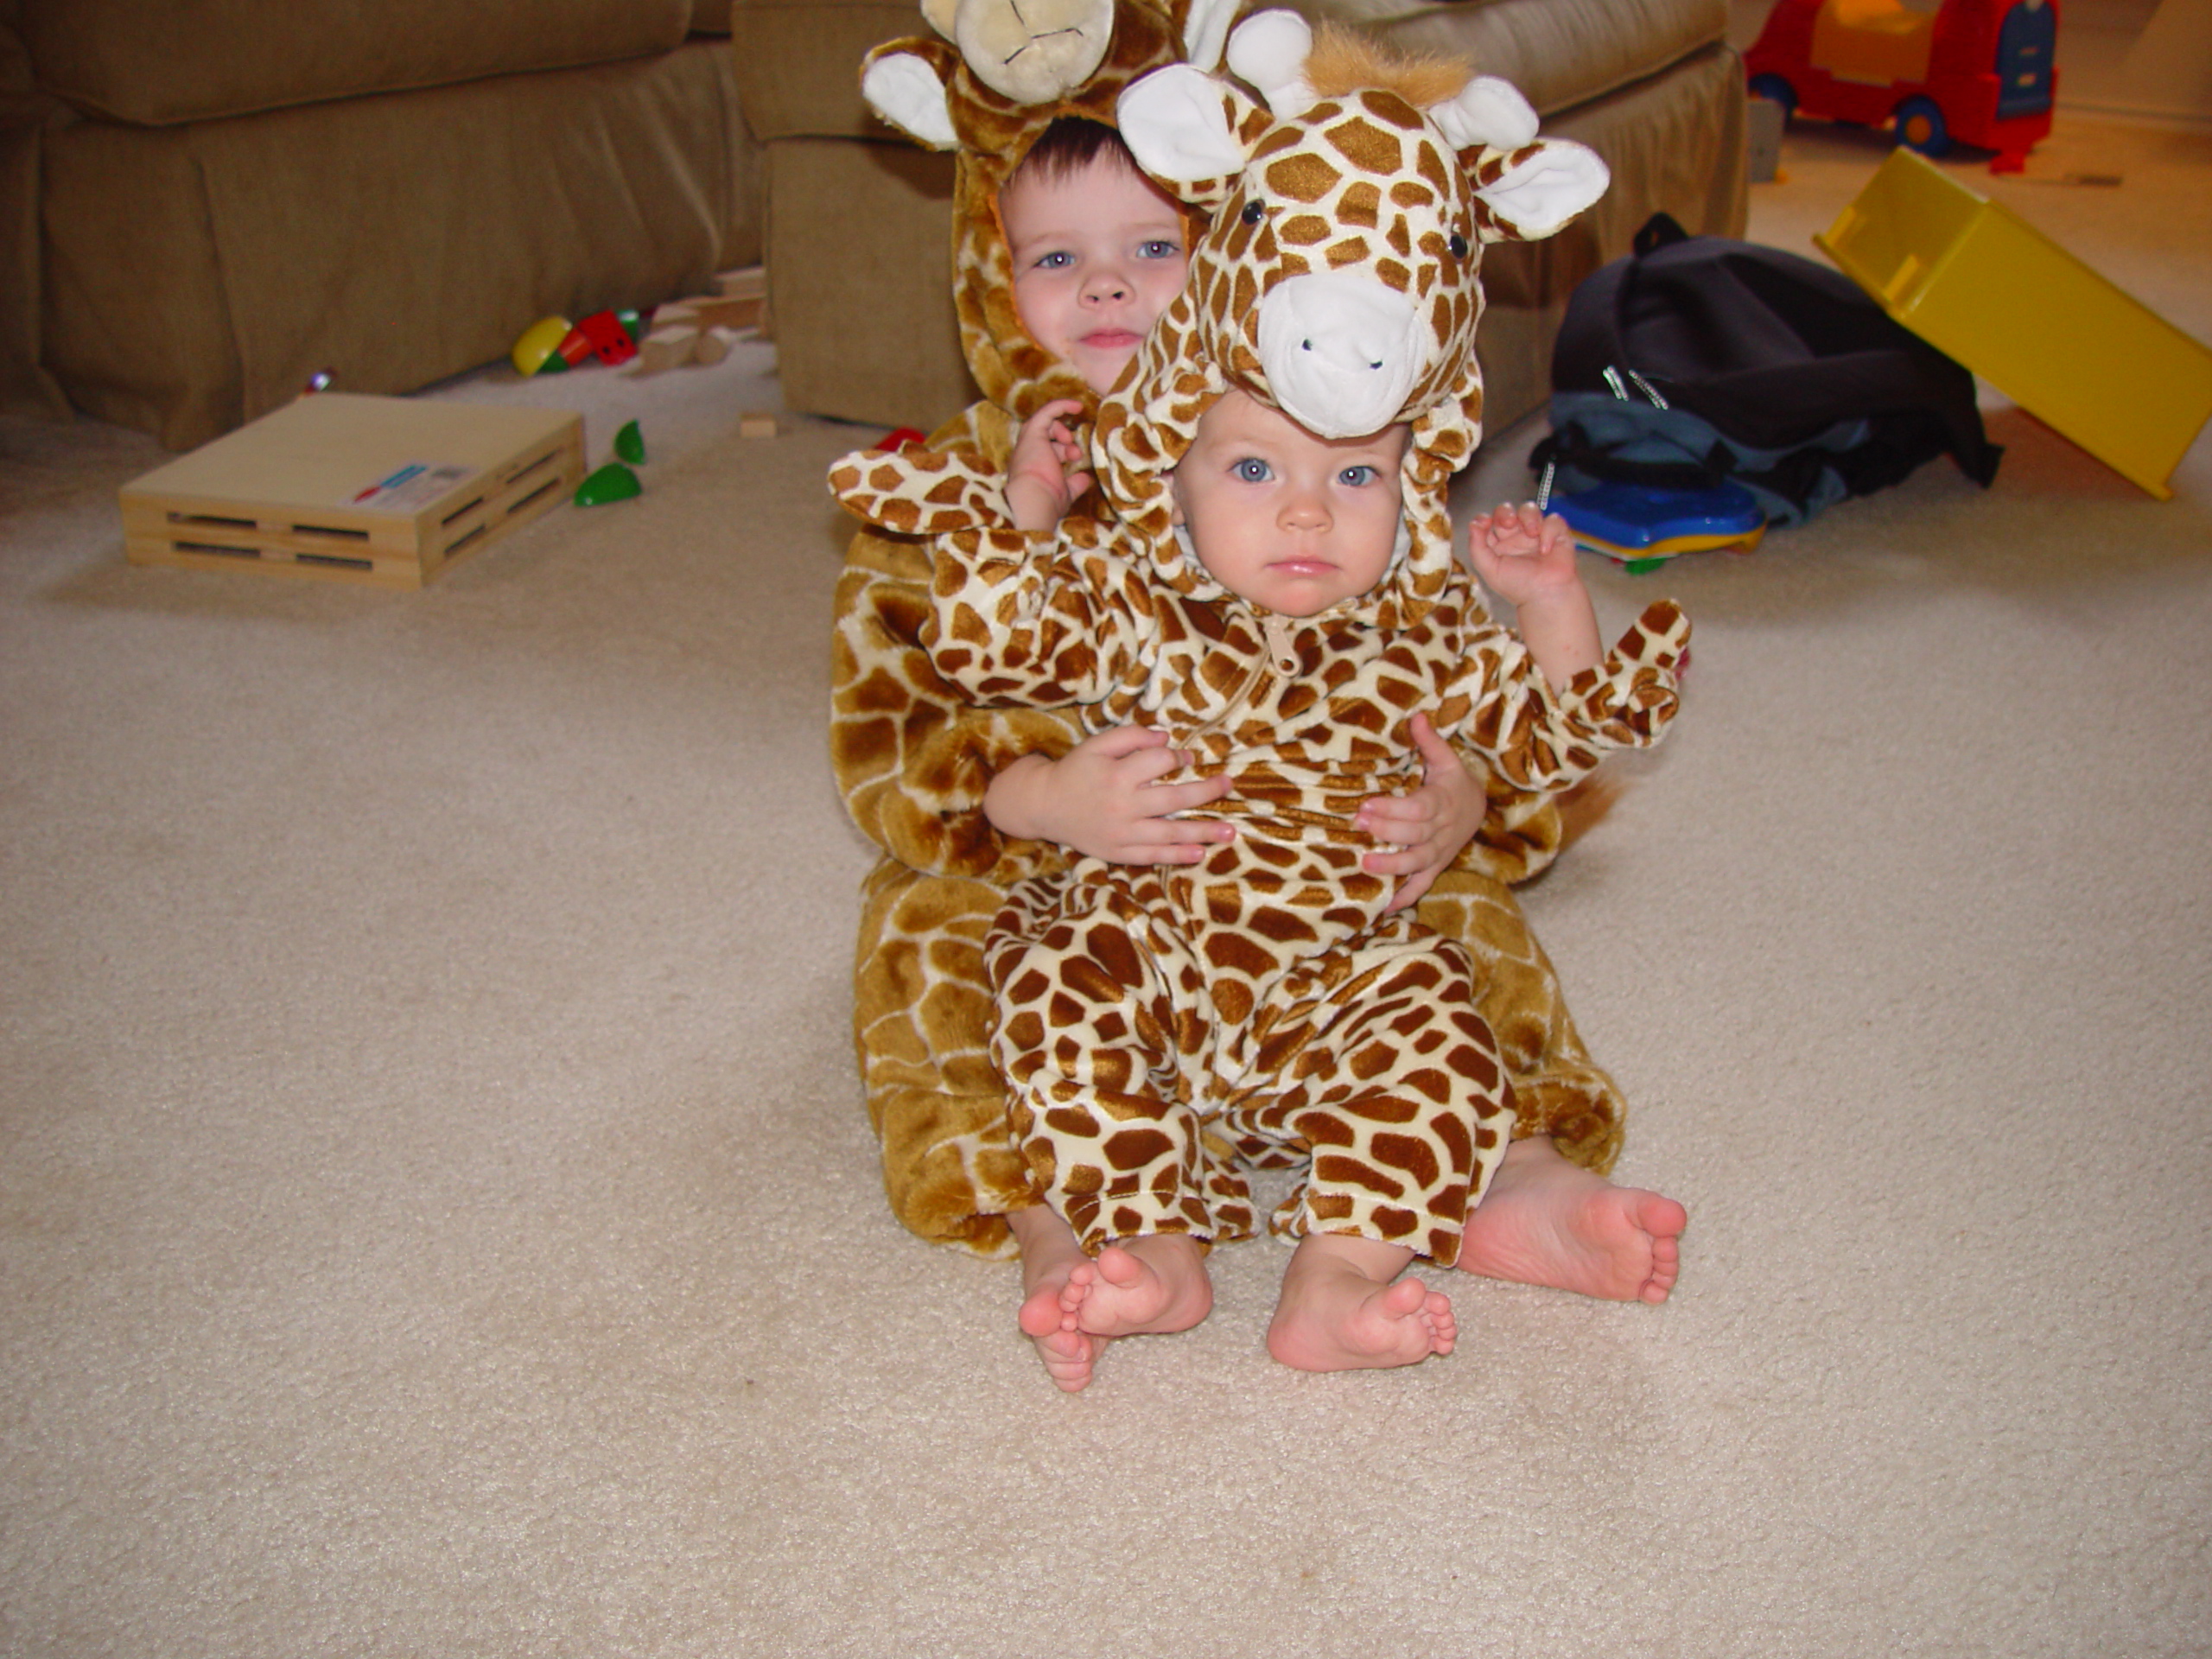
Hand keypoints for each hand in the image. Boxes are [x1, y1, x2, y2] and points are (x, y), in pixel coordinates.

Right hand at [984, 726, 1234, 864]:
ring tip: (1230, 832)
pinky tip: (1200, 853)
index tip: (1186, 757)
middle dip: (1206, 791)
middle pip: (1174, 798)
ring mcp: (1122, 832)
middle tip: (1229, 785)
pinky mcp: (1118, 852)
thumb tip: (1166, 738)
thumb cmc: (1075, 771)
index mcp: (1118, 774)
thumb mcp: (1097, 745)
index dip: (1178, 757)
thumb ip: (1130, 736)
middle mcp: (1123, 804)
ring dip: (1203, 832)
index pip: (1160, 762)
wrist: (1044, 806)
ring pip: (1170, 833)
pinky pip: (1152, 856)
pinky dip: (1177, 856)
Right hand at [1003, 399, 1093, 531]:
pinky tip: (1077, 406)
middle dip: (1063, 442)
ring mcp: (1028, 443)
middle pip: (1044, 437)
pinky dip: (1061, 406)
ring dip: (1061, 430)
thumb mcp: (1065, 492)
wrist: (1034, 499)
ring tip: (1071, 442)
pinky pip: (1046, 412)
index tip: (1077, 457)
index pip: (1045, 452)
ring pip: (1043, 423)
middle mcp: (1026, 455)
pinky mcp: (1033, 433)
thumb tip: (1086, 479)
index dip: (1062, 451)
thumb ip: (1075, 483)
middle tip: (1076, 455)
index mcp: (1031, 469)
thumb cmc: (1047, 501)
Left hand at [1358, 712, 1485, 912]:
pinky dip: (1403, 898)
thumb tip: (1417, 715)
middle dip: (1386, 831)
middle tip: (1358, 826)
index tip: (1366, 804)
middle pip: (1415, 835)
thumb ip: (1430, 741)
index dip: (1393, 808)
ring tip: (1365, 864)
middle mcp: (1441, 830)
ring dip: (1392, 866)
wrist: (1478, 810)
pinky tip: (1382, 907)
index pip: (1418, 808)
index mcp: (1442, 801)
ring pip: (1417, 862)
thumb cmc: (1452, 783)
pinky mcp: (1435, 867)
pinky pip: (1421, 886)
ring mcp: (1439, 852)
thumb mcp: (1446, 760)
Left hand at [1466, 501, 1581, 608]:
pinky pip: (1554, 520)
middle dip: (1505, 512)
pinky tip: (1546, 549)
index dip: (1484, 518)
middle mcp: (1516, 536)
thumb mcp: (1489, 569)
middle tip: (1509, 523)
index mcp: (1499, 544)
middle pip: (1507, 510)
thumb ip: (1477, 547)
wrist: (1545, 595)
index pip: (1488, 522)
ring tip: (1532, 533)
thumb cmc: (1517, 586)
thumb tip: (1473, 524)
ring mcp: (1537, 533)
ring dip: (1529, 517)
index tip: (1485, 522)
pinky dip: (1549, 531)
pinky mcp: (1557, 534)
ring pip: (1529, 509)